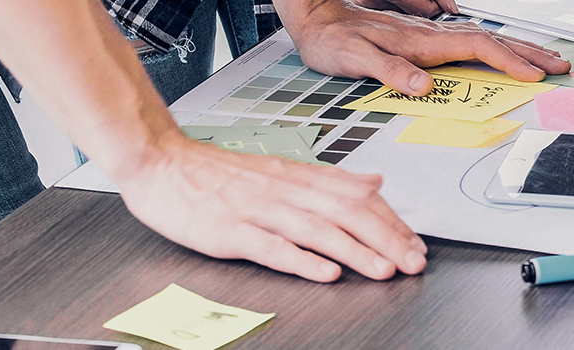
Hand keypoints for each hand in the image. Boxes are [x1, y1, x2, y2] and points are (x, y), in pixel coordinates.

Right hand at [113, 135, 428, 281]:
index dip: (390, 221)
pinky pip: (271, 247)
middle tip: (413, 261)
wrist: (159, 162)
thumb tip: (375, 183)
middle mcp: (284, 191)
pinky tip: (325, 272)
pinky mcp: (230, 231)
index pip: (356, 197)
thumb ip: (329, 180)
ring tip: (384, 269)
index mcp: (298, 177)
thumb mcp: (281, 168)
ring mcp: (258, 211)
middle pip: (345, 213)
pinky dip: (301, 260)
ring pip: (316, 230)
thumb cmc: (217, 173)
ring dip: (355, 252)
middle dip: (385, 239)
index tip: (414, 243)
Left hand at [277, 0, 570, 95]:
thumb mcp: (353, 58)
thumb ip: (388, 70)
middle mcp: (431, 33)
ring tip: (546, 60)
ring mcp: (431, 34)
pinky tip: (505, 51)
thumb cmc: (331, 40)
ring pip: (485, 39)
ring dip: (518, 50)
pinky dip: (497, 48)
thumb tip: (422, 85)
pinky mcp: (425, 37)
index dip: (507, 61)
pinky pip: (472, 41)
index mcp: (421, 40)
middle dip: (528, 53)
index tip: (534, 75)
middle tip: (560, 66)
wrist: (316, 14)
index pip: (476, 47)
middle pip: (491, 40)